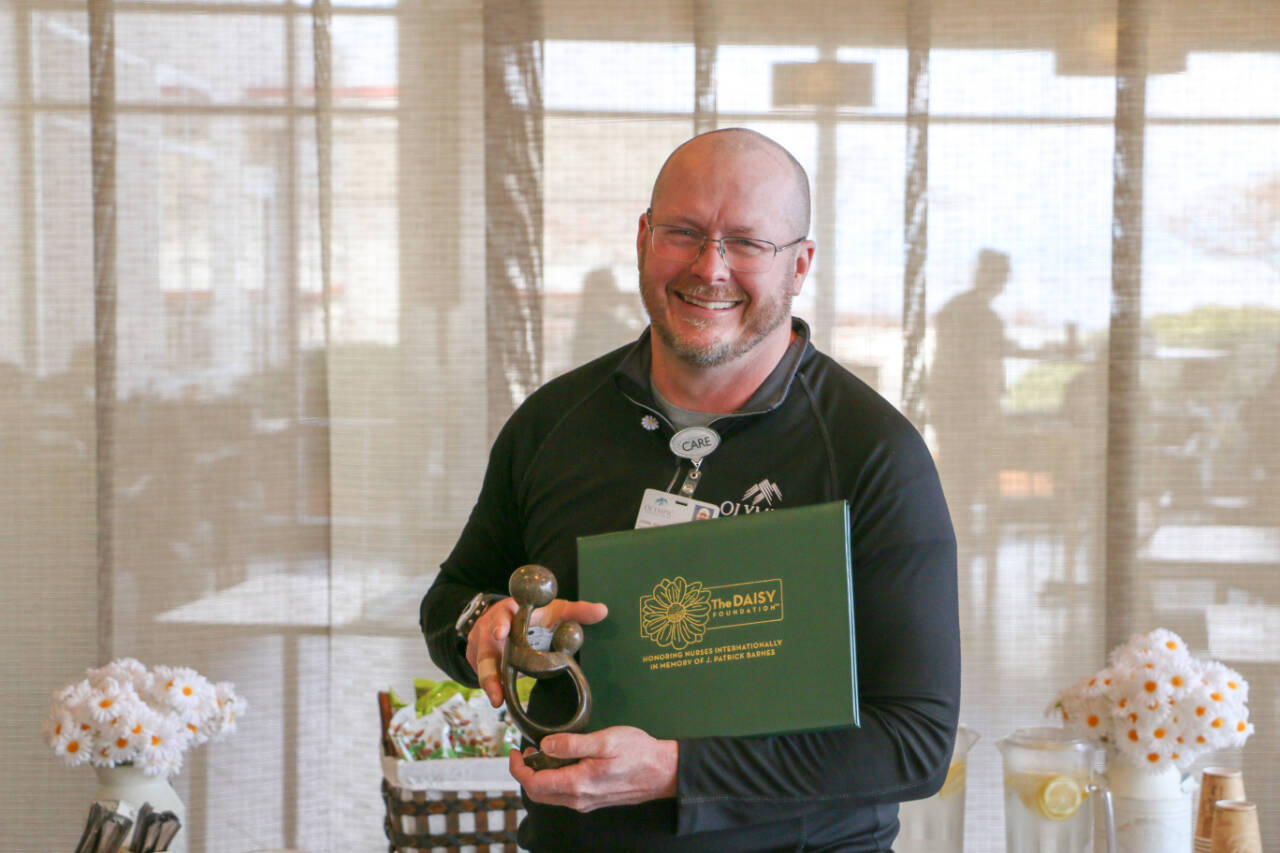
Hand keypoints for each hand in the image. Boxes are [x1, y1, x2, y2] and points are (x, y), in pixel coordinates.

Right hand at [466, 596, 607, 706]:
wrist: (507, 619)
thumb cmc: (533, 614)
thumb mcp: (553, 610)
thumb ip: (577, 611)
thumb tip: (603, 611)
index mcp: (509, 612)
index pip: (502, 616)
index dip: (501, 625)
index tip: (502, 634)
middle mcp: (490, 628)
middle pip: (486, 649)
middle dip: (489, 670)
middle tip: (496, 690)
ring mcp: (480, 646)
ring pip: (482, 667)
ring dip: (490, 683)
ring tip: (498, 700)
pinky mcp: (477, 660)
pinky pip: (483, 675)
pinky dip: (491, 687)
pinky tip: (498, 699)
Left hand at [510, 726, 677, 810]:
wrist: (663, 772)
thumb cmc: (637, 752)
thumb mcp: (604, 740)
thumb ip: (572, 744)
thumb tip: (545, 746)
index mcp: (577, 784)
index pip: (534, 783)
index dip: (518, 768)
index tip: (516, 752)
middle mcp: (578, 799)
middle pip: (538, 793)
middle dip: (526, 773)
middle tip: (527, 752)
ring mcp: (586, 802)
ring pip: (550, 796)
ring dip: (541, 777)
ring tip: (544, 754)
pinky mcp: (594, 800)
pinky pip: (564, 795)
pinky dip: (555, 780)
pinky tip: (563, 763)